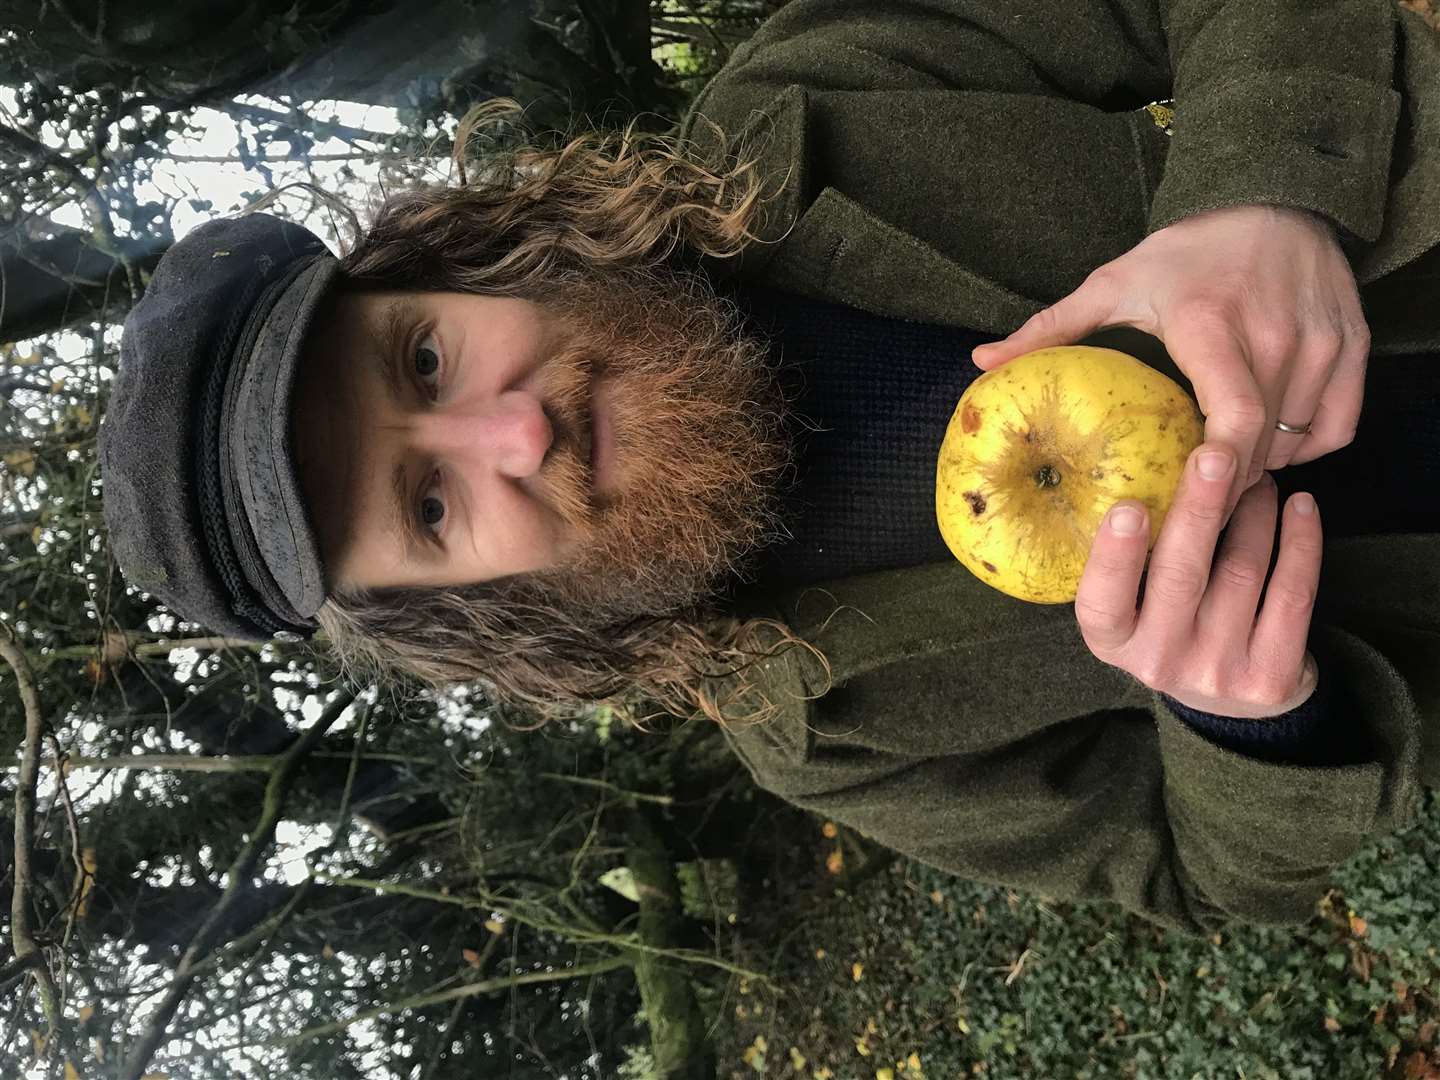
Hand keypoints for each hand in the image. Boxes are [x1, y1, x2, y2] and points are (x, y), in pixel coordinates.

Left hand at [971, 203, 1369, 527]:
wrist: (1274, 198)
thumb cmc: (1188, 251)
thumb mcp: (1114, 283)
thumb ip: (1051, 329)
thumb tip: (980, 363)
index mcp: (1213, 326)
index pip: (1232, 418)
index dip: (1216, 470)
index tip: (1188, 495)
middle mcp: (1277, 336)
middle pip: (1261, 444)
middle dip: (1224, 482)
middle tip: (1188, 498)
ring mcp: (1323, 342)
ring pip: (1298, 441)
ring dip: (1261, 466)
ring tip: (1222, 468)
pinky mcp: (1353, 345)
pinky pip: (1338, 427)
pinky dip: (1306, 447)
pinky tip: (1269, 443)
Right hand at [1074, 442, 1320, 718]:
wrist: (1230, 706)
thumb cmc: (1172, 629)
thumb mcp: (1136, 609)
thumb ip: (1137, 560)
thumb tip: (1151, 466)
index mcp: (1113, 642)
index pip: (1102, 603)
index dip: (1115, 558)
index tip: (1128, 507)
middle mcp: (1159, 661)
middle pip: (1180, 578)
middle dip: (1199, 511)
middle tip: (1215, 456)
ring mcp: (1217, 672)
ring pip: (1242, 573)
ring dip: (1255, 513)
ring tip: (1258, 476)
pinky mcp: (1271, 676)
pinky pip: (1291, 595)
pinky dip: (1300, 542)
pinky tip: (1300, 507)